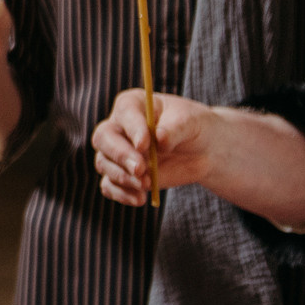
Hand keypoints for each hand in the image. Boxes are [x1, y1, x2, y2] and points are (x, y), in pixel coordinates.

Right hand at [90, 88, 215, 206]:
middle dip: (120, 155)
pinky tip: (139, 199)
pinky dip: (121, 194)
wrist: (200, 150)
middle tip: (140, 169)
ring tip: (146, 184)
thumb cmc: (192, 128)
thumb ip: (175, 129)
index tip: (145, 145)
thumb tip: (159, 139)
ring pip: (104, 163)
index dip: (132, 128)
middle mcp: (118, 128)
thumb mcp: (190, 122)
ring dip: (122, 177)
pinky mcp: (122, 176)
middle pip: (104, 138)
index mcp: (132, 105)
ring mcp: (116, 153)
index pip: (124, 113)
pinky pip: (109, 186)